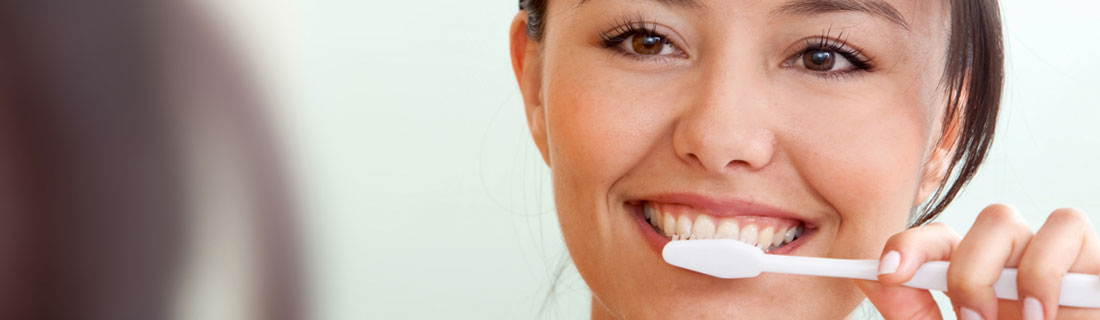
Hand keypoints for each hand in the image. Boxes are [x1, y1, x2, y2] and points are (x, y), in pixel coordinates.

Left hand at [854, 204, 1099, 319]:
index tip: (889, 273)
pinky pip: (1068, 229)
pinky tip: (1044, 313)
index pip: (937, 240)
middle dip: (969, 268)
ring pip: (1014, 221)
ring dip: (1004, 269)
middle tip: (971, 318)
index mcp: (973, 274)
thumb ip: (912, 311)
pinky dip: (1048, 269)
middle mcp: (1010, 259)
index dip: (908, 247)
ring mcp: (1050, 257)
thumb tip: (869, 275)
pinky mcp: (1088, 265)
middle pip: (983, 220)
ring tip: (1021, 319)